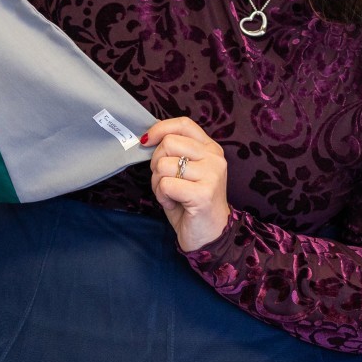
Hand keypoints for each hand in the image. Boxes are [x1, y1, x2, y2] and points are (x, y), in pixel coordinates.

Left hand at [141, 117, 229, 251]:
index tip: (146, 141)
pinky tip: (174, 204)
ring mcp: (211, 175)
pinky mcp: (203, 194)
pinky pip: (166, 185)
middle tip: (164, 180)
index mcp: (211, 149)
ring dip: (158, 183)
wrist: (209, 237)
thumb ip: (174, 153)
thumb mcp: (185, 172)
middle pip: (169, 143)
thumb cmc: (192, 204)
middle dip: (156, 162)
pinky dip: (162, 196)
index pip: (183, 124)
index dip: (160, 129)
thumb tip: (148, 137)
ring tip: (170, 195)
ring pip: (163, 165)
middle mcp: (214, 158)